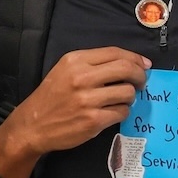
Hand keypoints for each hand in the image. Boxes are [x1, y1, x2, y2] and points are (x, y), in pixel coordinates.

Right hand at [0, 47, 149, 177]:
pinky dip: (122, 112)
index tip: (145, 65)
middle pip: (126, 69)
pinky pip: (122, 112)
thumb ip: (93, 64)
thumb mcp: (65, 70)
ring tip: (122, 99)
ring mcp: (88, 100)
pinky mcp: (93, 120)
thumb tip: (131, 63)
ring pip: (127, 92)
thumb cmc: (52, 97)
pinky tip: (113, 112)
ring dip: (130, 96)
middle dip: (139, 75)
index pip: (115, 52)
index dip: (135, 58)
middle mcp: (82, 77)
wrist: (33, 125)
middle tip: (141, 82)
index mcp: (75, 61)